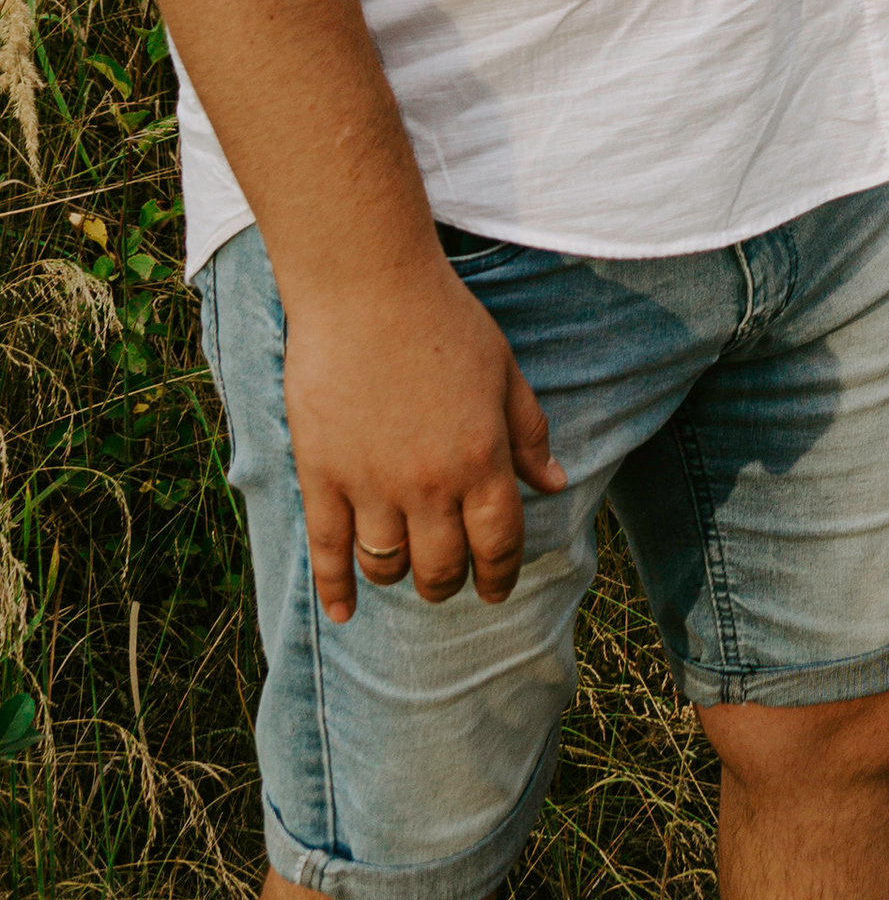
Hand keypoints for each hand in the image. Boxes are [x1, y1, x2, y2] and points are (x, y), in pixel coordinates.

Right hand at [281, 248, 566, 622]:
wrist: (366, 287)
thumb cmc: (443, 320)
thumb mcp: (503, 371)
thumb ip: (528, 432)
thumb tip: (555, 483)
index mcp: (481, 458)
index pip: (498, 543)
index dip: (500, 574)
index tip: (496, 588)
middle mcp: (429, 484)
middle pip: (441, 568)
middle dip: (449, 582)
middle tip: (448, 579)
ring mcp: (370, 484)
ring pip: (387, 566)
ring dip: (400, 578)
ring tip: (405, 570)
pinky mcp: (322, 476)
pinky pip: (327, 552)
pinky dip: (335, 590)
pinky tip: (343, 612)